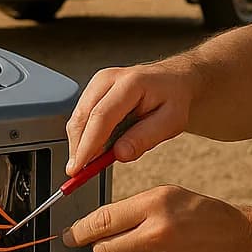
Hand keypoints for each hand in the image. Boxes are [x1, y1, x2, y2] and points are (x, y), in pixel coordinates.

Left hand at [62, 186, 251, 251]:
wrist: (246, 244)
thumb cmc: (206, 217)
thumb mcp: (171, 196)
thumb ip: (132, 210)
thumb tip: (92, 229)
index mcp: (157, 204)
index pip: (101, 221)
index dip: (79, 231)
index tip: (70, 236)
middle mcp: (159, 234)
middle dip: (101, 250)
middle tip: (111, 245)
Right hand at [65, 64, 194, 175]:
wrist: (173, 79)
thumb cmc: (173, 98)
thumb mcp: (171, 122)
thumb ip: (145, 138)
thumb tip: (119, 154)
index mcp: (131, 83)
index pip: (101, 116)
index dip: (87, 145)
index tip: (78, 168)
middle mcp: (110, 78)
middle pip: (83, 116)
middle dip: (78, 148)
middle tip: (80, 173)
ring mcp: (99, 82)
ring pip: (77, 117)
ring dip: (79, 142)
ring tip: (93, 161)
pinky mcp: (94, 89)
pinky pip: (81, 115)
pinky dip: (84, 135)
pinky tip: (97, 147)